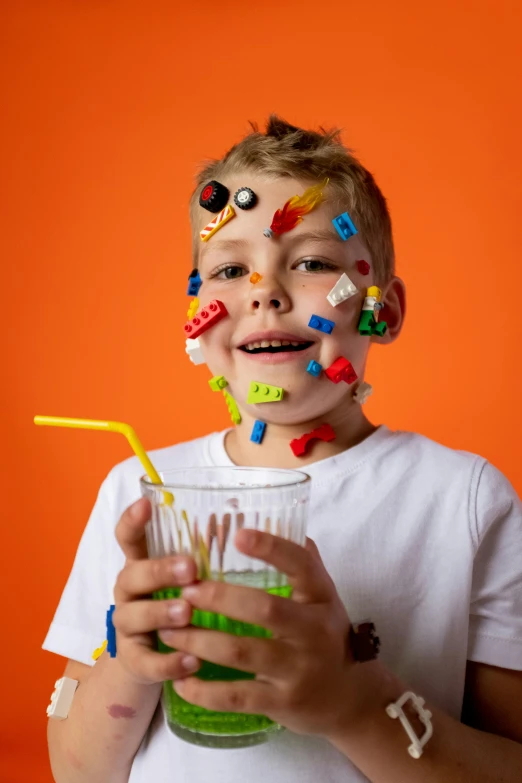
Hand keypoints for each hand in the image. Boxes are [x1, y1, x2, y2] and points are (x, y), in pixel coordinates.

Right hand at [112, 497, 201, 685]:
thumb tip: (244, 528)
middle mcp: (129, 592)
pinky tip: (192, 661)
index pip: (129, 537)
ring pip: (133, 617)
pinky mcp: (134, 660)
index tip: (147, 504)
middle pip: (132, 575)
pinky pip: (146, 662)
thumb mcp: (185, 579)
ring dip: (160, 613)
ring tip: (187, 613)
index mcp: (141, 565)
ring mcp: (127, 626)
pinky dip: (168, 662)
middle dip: (160, 570)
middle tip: (190, 568)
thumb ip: (203, 557)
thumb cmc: (176, 604)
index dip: (133, 520)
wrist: (150, 660)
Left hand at [160, 528, 361, 738]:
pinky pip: (236, 696)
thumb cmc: (326, 634)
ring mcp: (297, 669)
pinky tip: (180, 681)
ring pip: (242, 653)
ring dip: (199, 641)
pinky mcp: (281, 703)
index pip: (302, 565)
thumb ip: (303, 561)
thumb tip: (276, 517)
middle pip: (265, 609)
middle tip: (184, 591)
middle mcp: (313, 631)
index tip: (239, 535)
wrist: (350, 698)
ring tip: (168, 632)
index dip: (272, 548)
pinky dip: (203, 691)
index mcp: (321, 597)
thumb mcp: (323, 596)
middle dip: (219, 598)